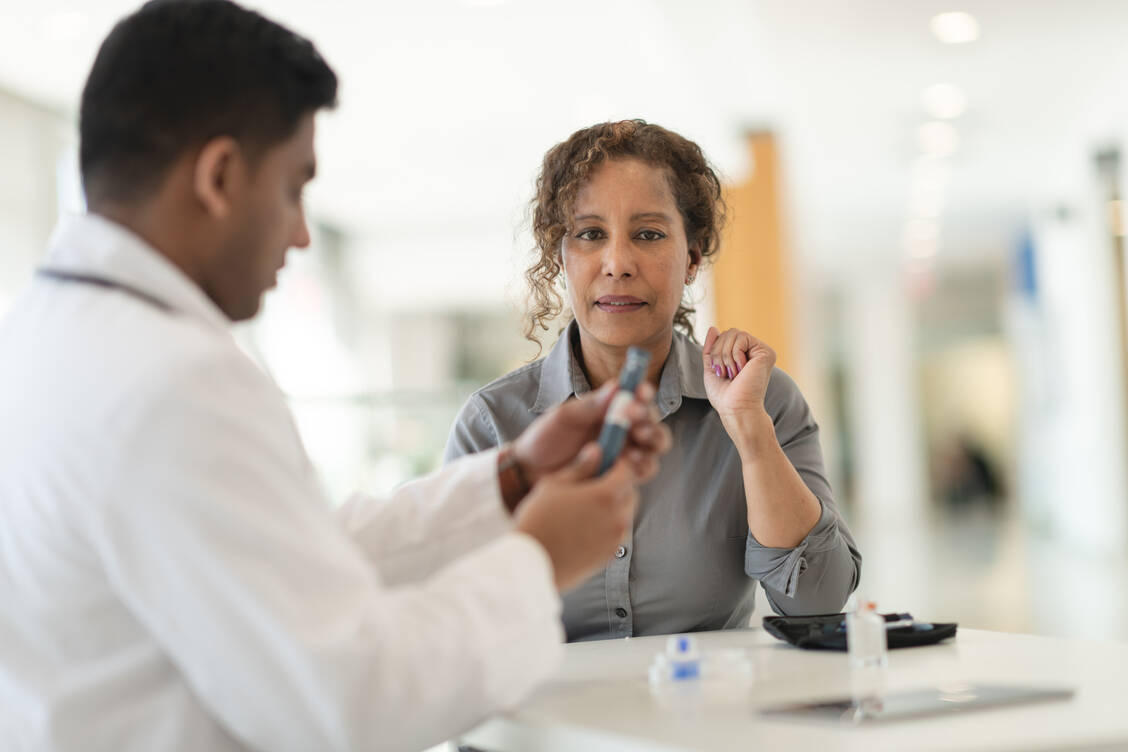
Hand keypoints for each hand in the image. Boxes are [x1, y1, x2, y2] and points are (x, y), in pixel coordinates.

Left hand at [512, 380, 670, 487]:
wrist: (529, 471)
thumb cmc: (545, 438)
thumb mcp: (563, 417)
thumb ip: (589, 405)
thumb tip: (616, 386)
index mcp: (610, 411)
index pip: (637, 399)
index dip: (644, 394)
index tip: (641, 393)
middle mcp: (623, 431)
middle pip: (653, 424)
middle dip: (651, 422)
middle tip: (637, 424)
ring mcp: (623, 454)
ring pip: (653, 449)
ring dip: (652, 444)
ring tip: (636, 446)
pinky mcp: (620, 477)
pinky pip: (642, 472)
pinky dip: (643, 467)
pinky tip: (630, 464)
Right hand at [513, 443, 638, 591]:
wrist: (531, 562)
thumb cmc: (538, 520)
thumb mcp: (554, 485)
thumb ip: (580, 467)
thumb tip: (596, 450)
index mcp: (606, 495)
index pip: (626, 472)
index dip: (617, 464)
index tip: (607, 464)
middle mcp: (617, 517)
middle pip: (630, 494)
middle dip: (618, 486)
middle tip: (596, 485)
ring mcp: (615, 539)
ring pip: (625, 515)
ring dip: (614, 508)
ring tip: (587, 509)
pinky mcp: (609, 556)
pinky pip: (616, 535)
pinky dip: (608, 527)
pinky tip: (585, 528)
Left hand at [702, 326, 775, 424]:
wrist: (735, 409)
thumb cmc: (724, 395)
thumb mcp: (712, 367)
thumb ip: (712, 348)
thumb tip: (713, 328)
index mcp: (743, 355)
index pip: (725, 337)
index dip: (715, 350)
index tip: (719, 372)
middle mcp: (755, 352)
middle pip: (729, 332)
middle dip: (719, 351)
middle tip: (724, 372)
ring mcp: (761, 351)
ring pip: (734, 333)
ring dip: (725, 355)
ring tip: (732, 373)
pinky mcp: (766, 352)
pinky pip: (742, 338)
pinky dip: (734, 355)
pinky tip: (741, 370)